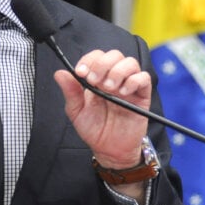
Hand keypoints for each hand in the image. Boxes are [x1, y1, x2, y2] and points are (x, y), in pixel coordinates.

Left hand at [53, 49, 151, 169]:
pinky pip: (144, 78)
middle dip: (102, 64)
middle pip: (114, 55)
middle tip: (95, 81)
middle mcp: (114, 78)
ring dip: (117, 71)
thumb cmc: (94, 129)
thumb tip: (60, 73)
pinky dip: (133, 81)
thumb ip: (70, 92)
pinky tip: (123, 92)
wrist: (109, 150)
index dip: (89, 60)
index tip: (81, 73)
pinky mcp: (142, 96)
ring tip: (109, 88)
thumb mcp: (77, 111)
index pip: (96, 57)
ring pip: (130, 63)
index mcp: (97, 78)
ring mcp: (129, 86)